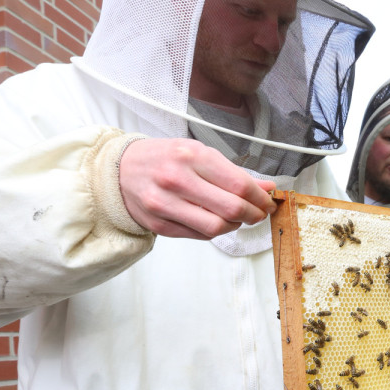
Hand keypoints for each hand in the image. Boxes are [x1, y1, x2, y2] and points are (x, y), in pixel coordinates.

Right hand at [118, 138, 276, 238]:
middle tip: (259, 213)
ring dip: (235, 225)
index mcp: (191, 156)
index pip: (240, 185)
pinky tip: (215, 220)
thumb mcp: (199, 153)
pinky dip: (215, 231)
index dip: (261, 198)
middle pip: (232, 208)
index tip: (268, 202)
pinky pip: (199, 235)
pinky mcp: (159, 225)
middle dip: (254, 215)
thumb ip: (234, 172)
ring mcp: (166, 204)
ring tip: (237, 218)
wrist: (120, 169)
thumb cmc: (164, 158)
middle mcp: (177, 179)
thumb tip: (267, 188)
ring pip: (217, 228)